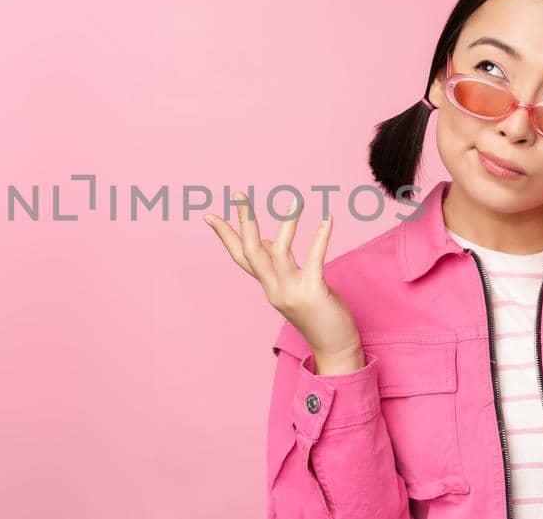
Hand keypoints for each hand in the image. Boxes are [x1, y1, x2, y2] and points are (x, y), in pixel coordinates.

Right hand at [203, 192, 362, 373]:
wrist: (334, 349)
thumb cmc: (317, 314)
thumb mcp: (290, 287)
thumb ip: (276, 265)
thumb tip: (264, 239)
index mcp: (267, 286)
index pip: (240, 257)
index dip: (224, 235)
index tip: (208, 215)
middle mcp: (273, 289)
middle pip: (251, 251)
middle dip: (244, 222)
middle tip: (239, 194)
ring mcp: (291, 292)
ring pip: (279, 252)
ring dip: (286, 223)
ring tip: (295, 198)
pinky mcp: (313, 293)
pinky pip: (314, 260)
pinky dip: (320, 238)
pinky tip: (327, 218)